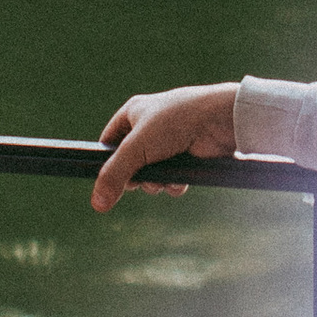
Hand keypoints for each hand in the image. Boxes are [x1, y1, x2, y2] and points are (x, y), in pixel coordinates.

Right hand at [91, 82, 236, 211]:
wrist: (219, 120)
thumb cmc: (175, 122)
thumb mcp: (136, 148)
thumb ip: (114, 175)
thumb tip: (97, 203)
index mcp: (134, 112)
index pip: (109, 142)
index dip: (108, 162)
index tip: (111, 178)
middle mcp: (150, 126)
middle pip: (130, 164)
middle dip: (136, 177)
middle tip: (141, 179)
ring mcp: (170, 142)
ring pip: (152, 174)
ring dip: (156, 182)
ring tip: (164, 179)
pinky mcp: (187, 156)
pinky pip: (172, 177)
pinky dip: (174, 183)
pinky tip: (179, 180)